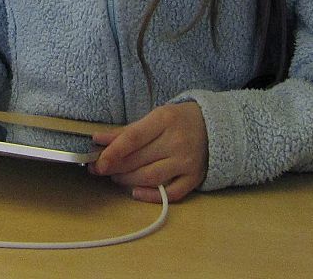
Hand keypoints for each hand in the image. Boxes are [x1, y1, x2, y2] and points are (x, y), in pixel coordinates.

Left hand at [88, 101, 208, 202]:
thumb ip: (128, 131)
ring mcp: (187, 162)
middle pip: (139, 160)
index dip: (113, 151)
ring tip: (116, 177)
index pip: (133, 138)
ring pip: (150, 177)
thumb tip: (99, 140)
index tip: (98, 161)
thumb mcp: (155, 117)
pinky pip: (170, 193)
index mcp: (165, 120)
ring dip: (128, 180)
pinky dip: (150, 195)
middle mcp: (177, 142)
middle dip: (115, 167)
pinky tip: (135, 192)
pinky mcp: (194, 178)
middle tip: (99, 169)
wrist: (215, 127)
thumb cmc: (179, 120)